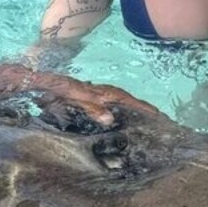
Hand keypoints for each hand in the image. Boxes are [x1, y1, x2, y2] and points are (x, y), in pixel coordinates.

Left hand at [33, 74, 157, 128]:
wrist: (46, 82)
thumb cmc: (61, 90)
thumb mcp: (77, 100)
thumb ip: (93, 108)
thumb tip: (110, 118)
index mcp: (106, 93)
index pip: (131, 101)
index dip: (146, 109)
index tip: (161, 117)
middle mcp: (106, 93)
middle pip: (130, 102)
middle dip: (143, 111)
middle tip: (158, 122)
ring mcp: (99, 96)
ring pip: (121, 105)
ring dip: (132, 112)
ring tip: (144, 124)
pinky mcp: (92, 99)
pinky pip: (111, 107)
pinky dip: (120, 113)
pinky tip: (118, 122)